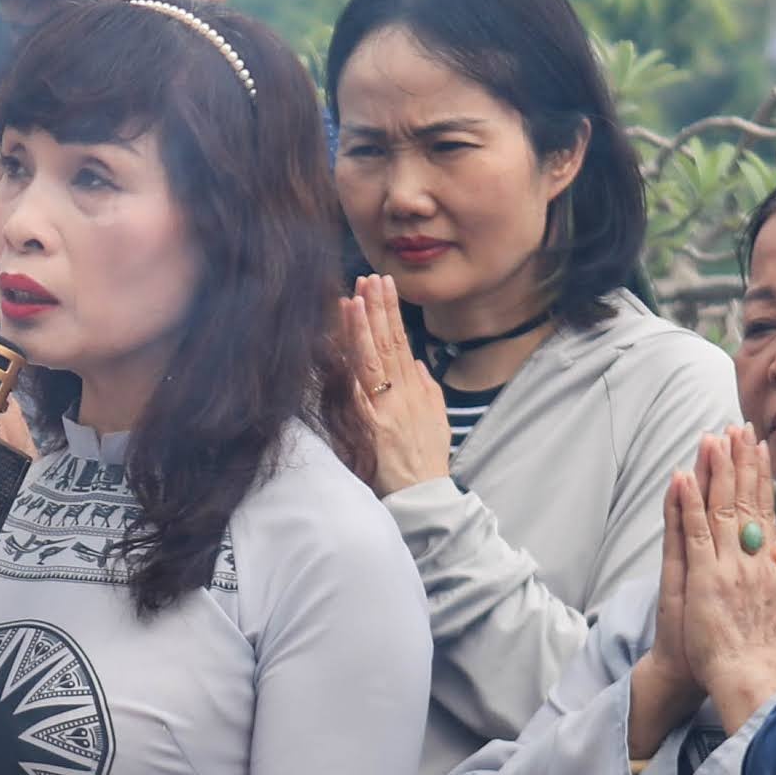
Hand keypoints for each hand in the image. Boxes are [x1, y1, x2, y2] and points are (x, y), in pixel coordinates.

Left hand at [333, 279, 451, 492]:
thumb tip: (415, 362)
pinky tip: (339, 348)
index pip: (400, 341)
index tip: (382, 286)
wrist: (424, 495)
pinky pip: (355, 394)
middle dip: (376, 309)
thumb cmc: (427, 459)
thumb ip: (426, 388)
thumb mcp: (436, 419)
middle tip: (368, 279)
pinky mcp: (369, 428)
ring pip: (371, 362)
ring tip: (353, 299)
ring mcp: (384, 410)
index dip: (390, 312)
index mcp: (414, 390)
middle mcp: (400, 394)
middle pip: (386, 344)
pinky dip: (347, 369)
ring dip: (362, 329)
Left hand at [634, 430, 775, 758]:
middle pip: (748, 500)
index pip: (769, 509)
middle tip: (740, 426)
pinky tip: (683, 475)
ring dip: (716, 470)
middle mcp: (757, 559)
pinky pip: (695, 532)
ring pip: (723, 508)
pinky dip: (688, 502)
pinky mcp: (705, 579)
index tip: (760, 445)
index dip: (763, 475)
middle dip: (742, 460)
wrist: (750, 683)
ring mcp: (731, 566)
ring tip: (713, 437)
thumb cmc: (768, 656)